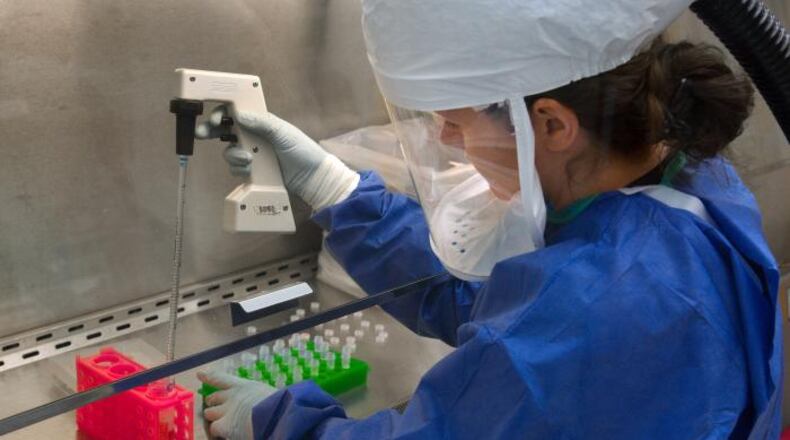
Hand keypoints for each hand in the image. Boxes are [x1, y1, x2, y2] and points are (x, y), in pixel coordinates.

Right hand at [196, 106, 358, 210]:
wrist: (311, 178)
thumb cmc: (302, 150)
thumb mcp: (283, 132)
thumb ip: (262, 122)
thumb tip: (239, 114)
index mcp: (260, 122)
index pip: (235, 112)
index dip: (222, 113)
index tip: (216, 119)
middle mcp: (253, 136)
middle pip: (224, 130)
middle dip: (211, 131)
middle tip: (201, 134)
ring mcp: (251, 153)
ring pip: (229, 150)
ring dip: (233, 154)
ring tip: (248, 159)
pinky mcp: (252, 170)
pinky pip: (235, 167)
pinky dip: (239, 168)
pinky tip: (250, 169)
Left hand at [198, 371, 276, 439]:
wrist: (276, 414)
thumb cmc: (280, 404)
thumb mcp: (270, 396)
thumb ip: (260, 398)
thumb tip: (261, 406)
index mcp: (245, 386)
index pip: (222, 379)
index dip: (209, 376)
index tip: (200, 374)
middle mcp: (232, 396)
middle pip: (213, 398)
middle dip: (212, 402)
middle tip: (211, 405)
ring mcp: (226, 410)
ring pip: (210, 413)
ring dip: (213, 418)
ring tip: (219, 424)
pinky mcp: (223, 425)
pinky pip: (214, 429)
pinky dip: (217, 433)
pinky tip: (224, 434)